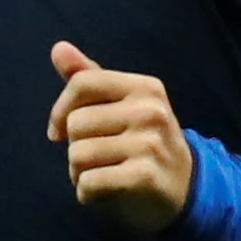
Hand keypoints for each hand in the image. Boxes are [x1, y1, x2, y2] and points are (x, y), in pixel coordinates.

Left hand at [47, 41, 194, 232]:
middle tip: (98, 159)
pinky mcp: (144, 177)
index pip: (82, 84)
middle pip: (76, 123)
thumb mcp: (120, 106)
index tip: (59, 130)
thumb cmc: (143, 144)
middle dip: (74, 147)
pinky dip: (86, 193)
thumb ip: (88, 78)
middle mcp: (151, 111)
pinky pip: (89, 182)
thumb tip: (58, 48)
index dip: (60, 110)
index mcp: (145, 88)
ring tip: (102, 174)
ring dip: (79, 172)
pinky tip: (104, 193)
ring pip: (78, 154)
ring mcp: (150, 144)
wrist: (183, 190)